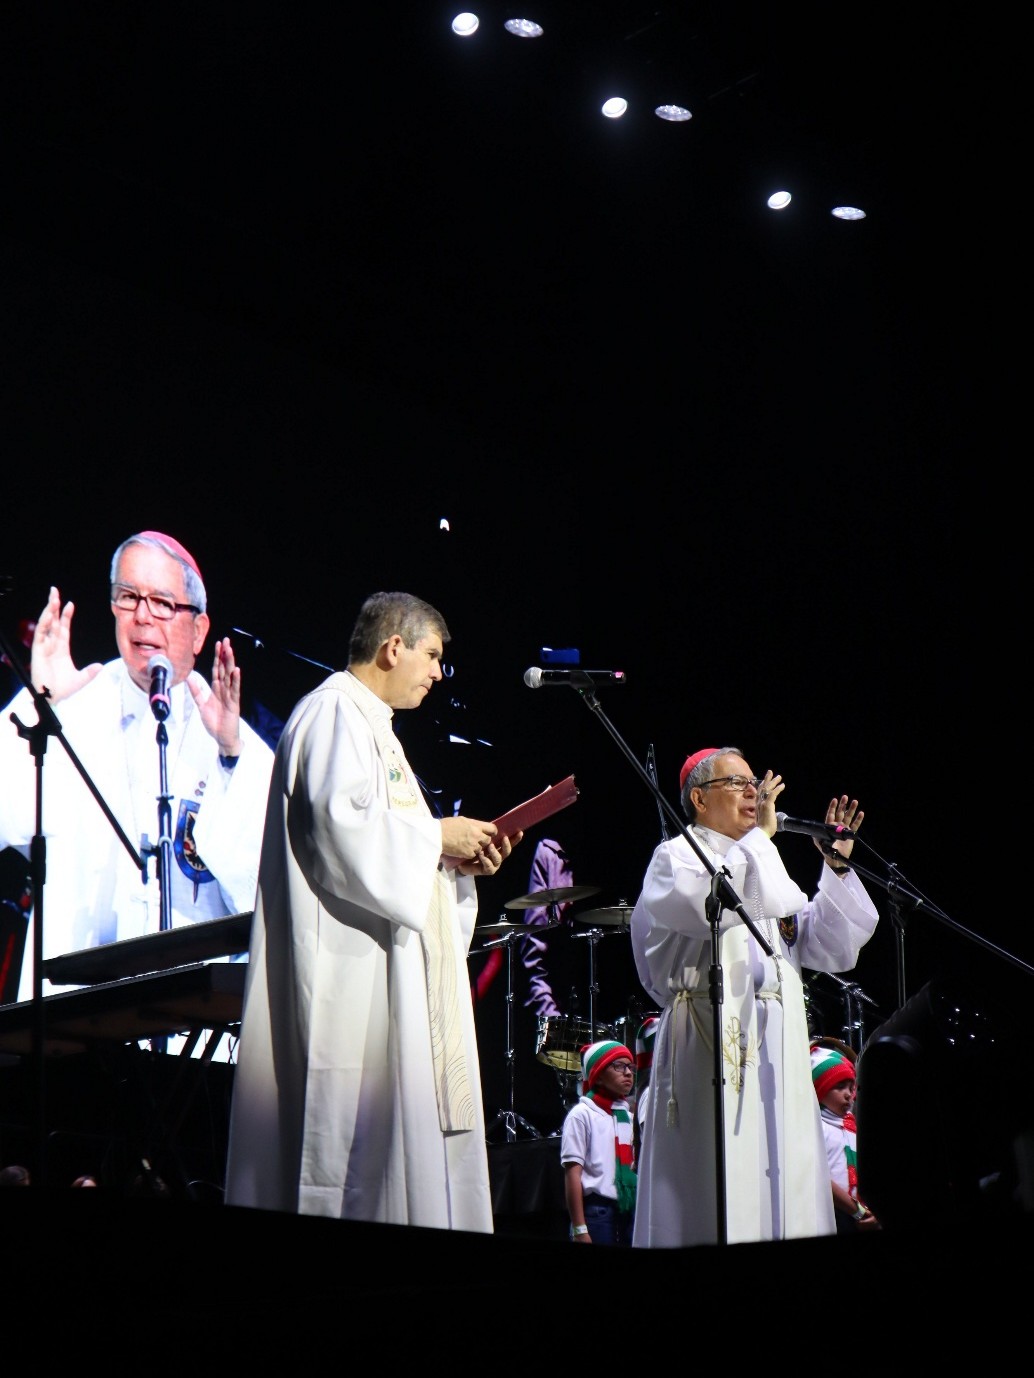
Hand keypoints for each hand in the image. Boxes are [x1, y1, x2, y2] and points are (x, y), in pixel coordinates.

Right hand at [29, 586, 102, 703]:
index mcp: (61, 649)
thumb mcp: (81, 679)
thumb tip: (101, 666)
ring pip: (46, 625)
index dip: (65, 616)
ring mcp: (44, 647)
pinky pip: (40, 634)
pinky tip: (47, 614)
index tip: (70, 604)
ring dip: (48, 611)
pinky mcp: (38, 652)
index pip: (63, 628)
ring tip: (52, 597)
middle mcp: (52, 646)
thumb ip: (90, 672)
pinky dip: (44, 623)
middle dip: (53, 606)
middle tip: (54, 591)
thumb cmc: (62, 690)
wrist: (51, 700)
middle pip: (52, 621)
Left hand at [187, 636, 241, 755]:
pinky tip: (236, 670)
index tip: (218, 645)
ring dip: (230, 663)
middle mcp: (224, 690)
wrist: (222, 737)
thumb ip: (196, 691)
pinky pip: (234, 689)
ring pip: (230, 676)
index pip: (217, 670)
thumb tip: (188, 678)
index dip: (217, 657)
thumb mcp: (201, 704)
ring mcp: (230, 695)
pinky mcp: (234, 703)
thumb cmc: (214, 722)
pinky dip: (235, 680)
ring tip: (230, 650)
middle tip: (226, 641)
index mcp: (217, 689)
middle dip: (225, 655)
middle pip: (224, 669)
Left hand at [456, 828, 523, 875]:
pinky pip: (490, 867)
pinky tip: (481, 855)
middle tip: (504, 838)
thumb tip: (495, 826)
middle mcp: (498, 856)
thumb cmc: (470, 846)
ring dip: (495, 852)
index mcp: (498, 847)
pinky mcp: (487, 870)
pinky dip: (486, 860)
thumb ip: (487, 832)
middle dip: (507, 845)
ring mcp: (494, 864)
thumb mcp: (479, 837)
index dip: (515, 838)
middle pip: (507, 851)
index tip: (520, 832)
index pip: (509, 842)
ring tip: (489, 846)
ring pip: (499, 859)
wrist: (460, 858)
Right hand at [755, 770, 784, 836]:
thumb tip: (768, 815)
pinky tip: (782, 785)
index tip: (764, 781)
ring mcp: (762, 803)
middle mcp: (758, 803)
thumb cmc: (763, 829)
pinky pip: (773, 794)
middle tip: (770, 772)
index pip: (759, 793)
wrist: (762, 833)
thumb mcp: (763, 819)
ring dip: (773, 781)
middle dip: (767, 779)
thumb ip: (765, 815)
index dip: (762, 786)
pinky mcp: (768, 805)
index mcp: (757, 806)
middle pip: (762, 788)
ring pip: (767, 789)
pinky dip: (778, 789)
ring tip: (779, 776)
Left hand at [819, 794, 863, 866]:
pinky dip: (858, 819)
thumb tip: (819, 831)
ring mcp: (844, 829)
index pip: (831, 814)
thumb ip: (820, 834)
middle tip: (845, 797)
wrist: (835, 858)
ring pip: (848, 817)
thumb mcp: (820, 841)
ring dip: (851, 809)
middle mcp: (837, 825)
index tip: (835, 799)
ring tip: (855, 801)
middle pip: (840, 813)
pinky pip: (855, 825)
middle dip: (842, 805)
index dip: (832, 807)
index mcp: (829, 826)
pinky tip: (861, 813)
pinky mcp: (850, 834)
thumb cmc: (826, 850)